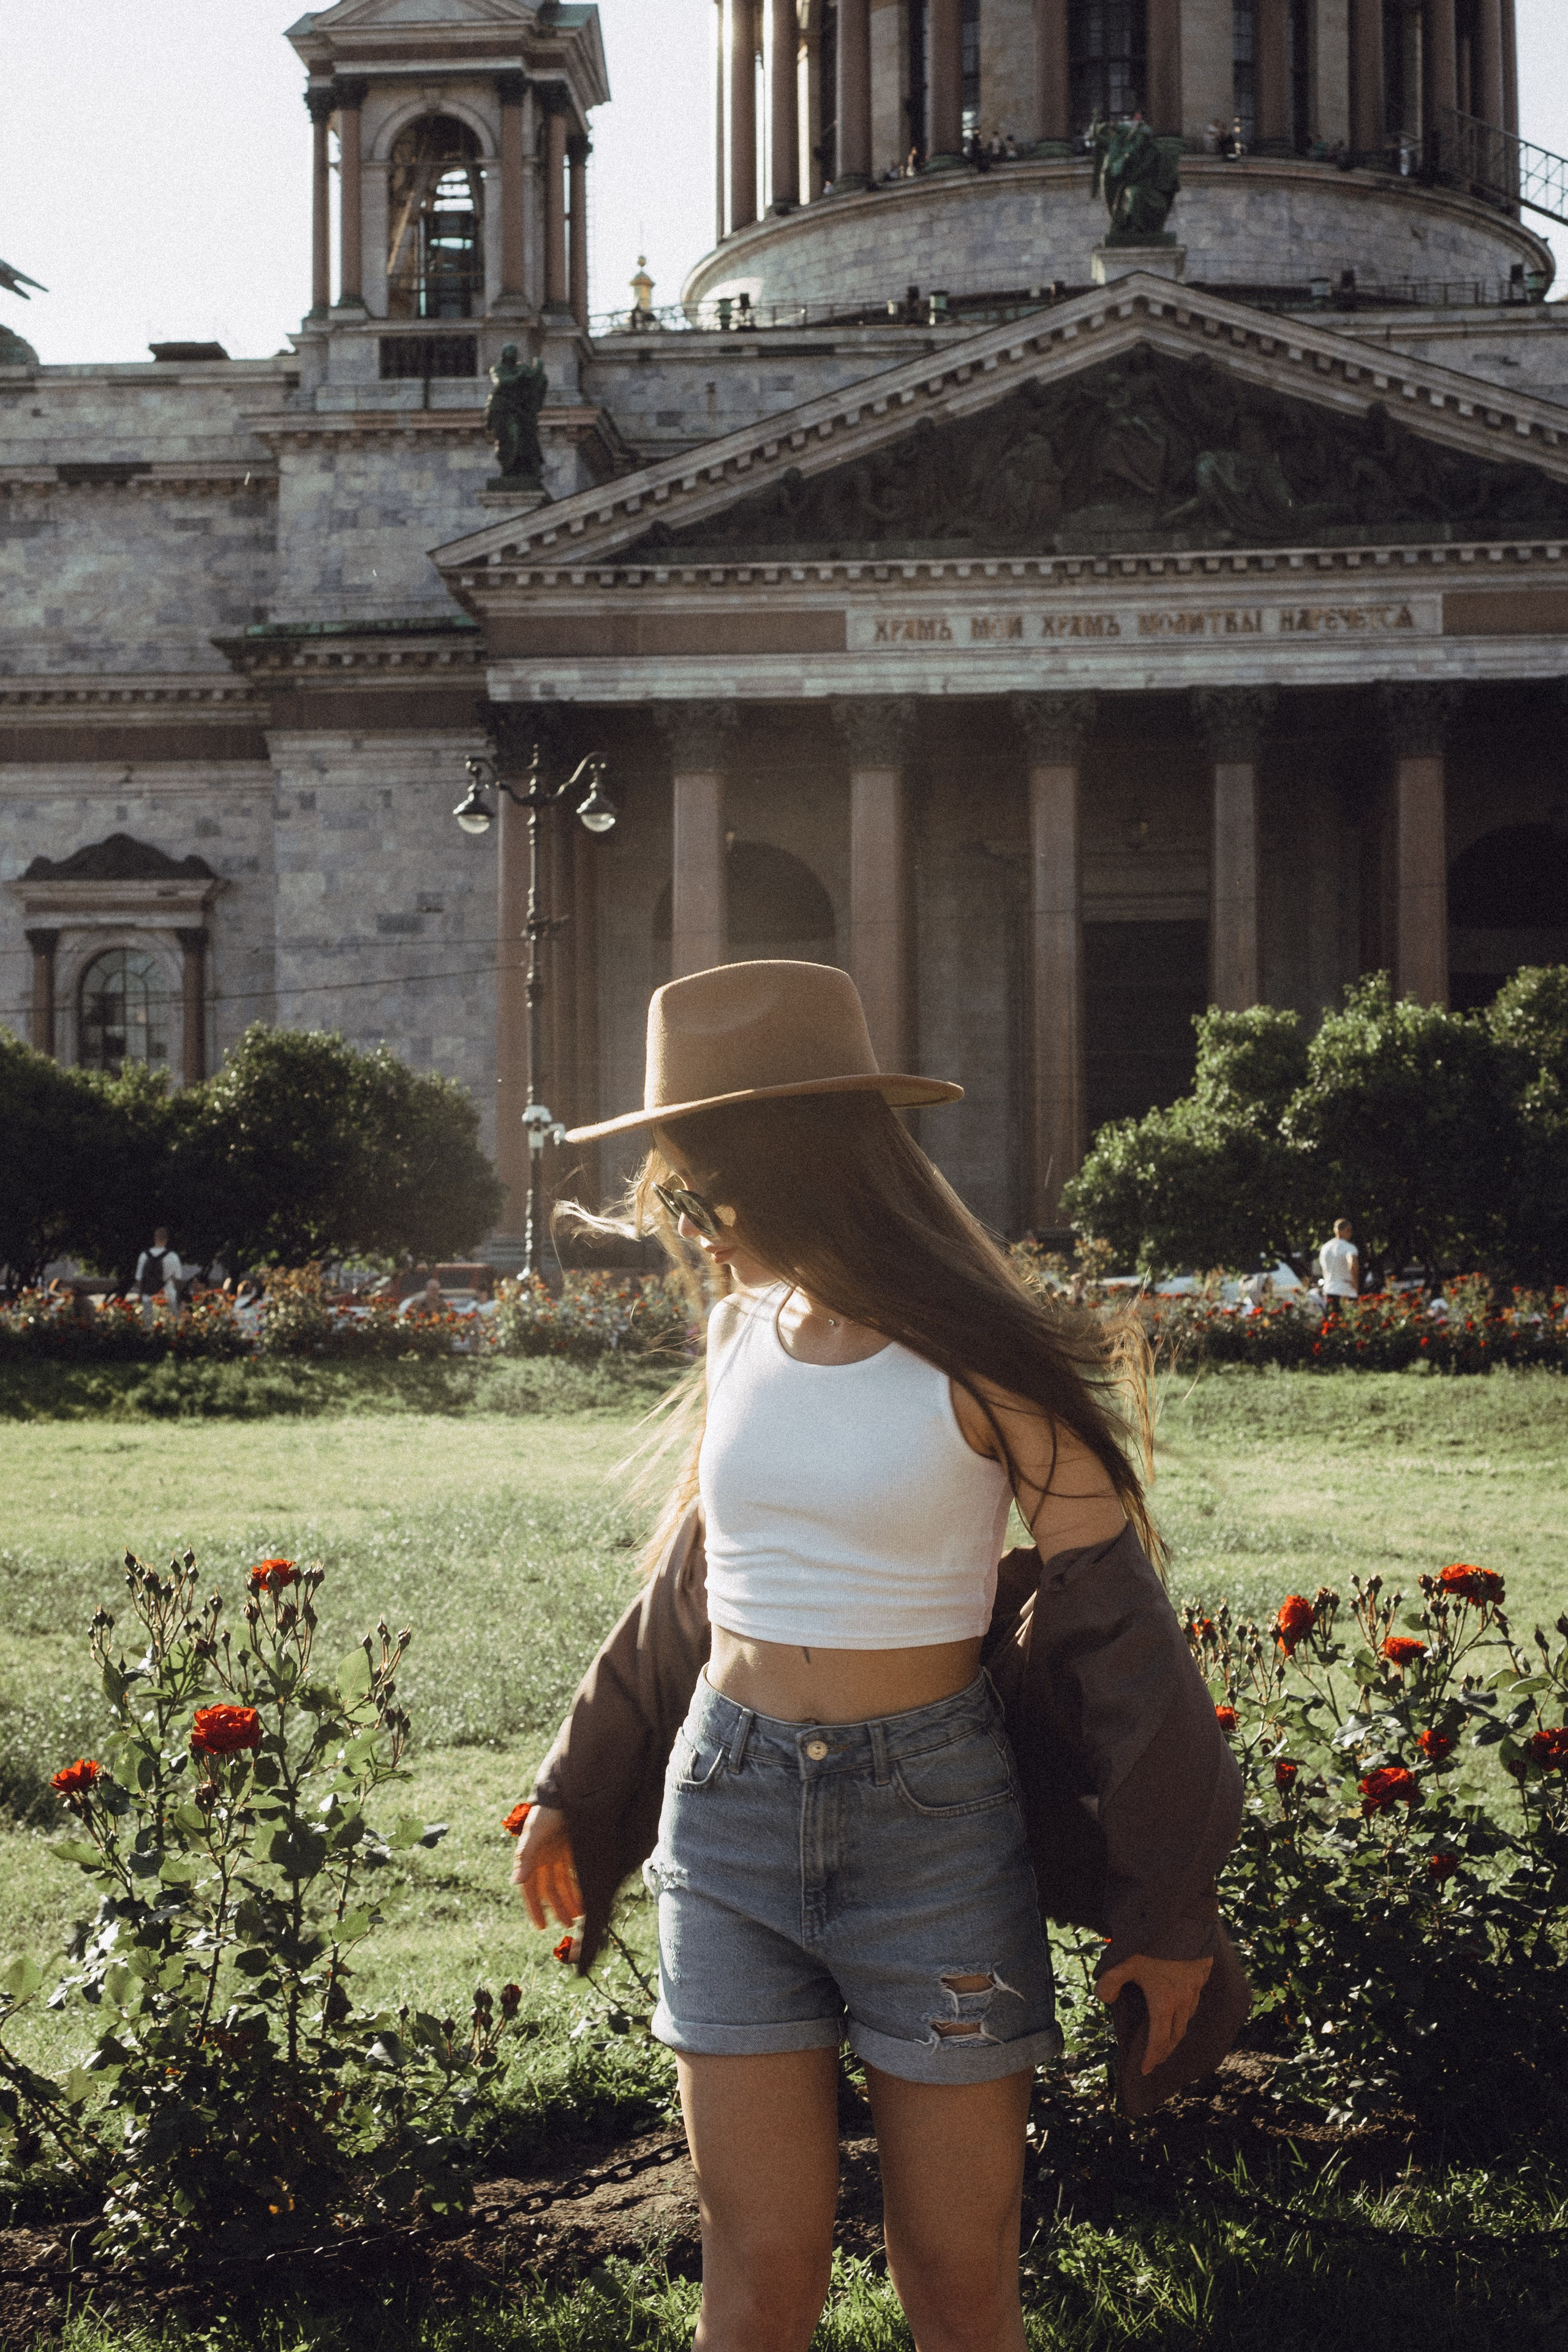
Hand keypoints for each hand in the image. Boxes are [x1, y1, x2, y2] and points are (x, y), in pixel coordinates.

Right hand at [509, 1803, 582, 1931]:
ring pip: (562, 1883)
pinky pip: (573, 1872)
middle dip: (557, 1907)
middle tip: (567, 1925)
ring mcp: (558, 1853)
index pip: (531, 1889)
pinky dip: (578, 1885)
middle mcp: (543, 1857)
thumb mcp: (534, 1833)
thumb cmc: (546, 1811)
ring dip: (569, 1899)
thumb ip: (524, 1856)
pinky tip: (586, 1897)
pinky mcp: (572, 1847)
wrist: (566, 1790)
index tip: (541, 1926)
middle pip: (549, 1889)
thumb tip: (514, 1882)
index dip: (535, 1908)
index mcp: (531, 1856)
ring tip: (577, 1917)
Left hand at [1097, 1952, 1212, 2074]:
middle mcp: (1183, 2000)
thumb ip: (1109, 1981)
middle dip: (1165, 2050)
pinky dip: (1187, 2011)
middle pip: (1176, 2034)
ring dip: (1177, 2031)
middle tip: (1155, 2058)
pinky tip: (1182, 2005)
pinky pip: (1195, 2000)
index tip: (1145, 2070)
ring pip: (1188, 2017)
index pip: (1159, 2040)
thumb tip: (1104, 1999)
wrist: (1184, 1919)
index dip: (1151, 2058)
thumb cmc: (1152, 1942)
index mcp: (1164, 2003)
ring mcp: (1196, 1987)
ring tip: (1167, 2034)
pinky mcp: (1202, 1973)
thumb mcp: (1124, 1960)